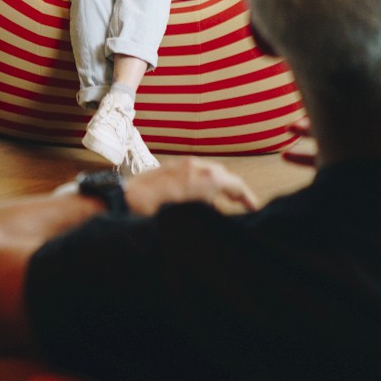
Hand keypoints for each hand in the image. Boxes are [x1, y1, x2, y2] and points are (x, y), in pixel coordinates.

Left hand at [124, 158, 257, 216]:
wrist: (126, 200)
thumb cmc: (157, 211)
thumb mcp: (192, 216)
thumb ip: (212, 213)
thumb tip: (221, 216)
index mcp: (208, 178)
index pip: (237, 185)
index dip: (248, 198)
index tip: (254, 208)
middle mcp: (198, 166)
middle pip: (224, 176)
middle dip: (234, 190)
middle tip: (241, 204)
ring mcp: (183, 164)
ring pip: (209, 173)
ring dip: (217, 187)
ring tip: (219, 204)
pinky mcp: (171, 166)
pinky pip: (194, 172)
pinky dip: (202, 183)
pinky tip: (197, 198)